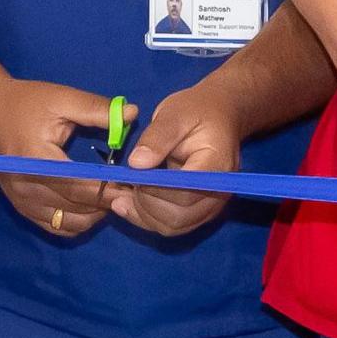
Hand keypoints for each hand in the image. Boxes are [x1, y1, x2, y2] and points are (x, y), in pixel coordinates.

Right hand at [0, 72, 120, 235]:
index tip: (136, 183)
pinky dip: (78, 221)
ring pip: (70, 223)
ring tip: (113, 196)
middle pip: (78, 207)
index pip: (82, 185)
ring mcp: (22, 201)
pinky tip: (91, 205)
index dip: (112, 188)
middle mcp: (27, 187)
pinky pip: (56, 227)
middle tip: (133, 191)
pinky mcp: (21, 208)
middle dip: (110, 201)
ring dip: (96, 214)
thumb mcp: (61, 99)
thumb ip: (96, 109)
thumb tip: (133, 115)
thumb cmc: (24, 103)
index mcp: (36, 160)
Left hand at [111, 83, 241, 238]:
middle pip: (179, 216)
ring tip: (117, 195)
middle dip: (144, 205)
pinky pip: (171, 225)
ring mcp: (210, 205)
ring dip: (141, 215)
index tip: (131, 176)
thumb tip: (136, 164)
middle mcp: (219, 192)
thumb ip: (157, 138)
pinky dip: (146, 218)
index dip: (153, 191)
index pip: (185, 193)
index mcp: (217, 166)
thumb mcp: (175, 114)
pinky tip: (126, 204)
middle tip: (119, 185)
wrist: (218, 116)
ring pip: (173, 226)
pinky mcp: (198, 211)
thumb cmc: (197, 111)